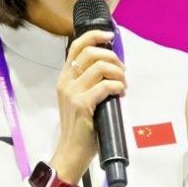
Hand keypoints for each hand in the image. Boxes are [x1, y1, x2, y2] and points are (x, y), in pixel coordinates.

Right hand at [53, 29, 123, 182]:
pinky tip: (120, 94)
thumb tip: (110, 67)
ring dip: (118, 73)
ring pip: (100, 67)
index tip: (110, 35)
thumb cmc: (80, 127)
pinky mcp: (82, 104)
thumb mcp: (78, 99)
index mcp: (64, 78)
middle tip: (122, 71)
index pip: (76, 46)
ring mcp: (72, 93)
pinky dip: (118, 86)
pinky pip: (105, 86)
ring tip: (122, 84)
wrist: (71, 151)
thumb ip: (88, 82)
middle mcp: (66, 82)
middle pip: (91, 53)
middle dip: (112, 57)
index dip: (94, 35)